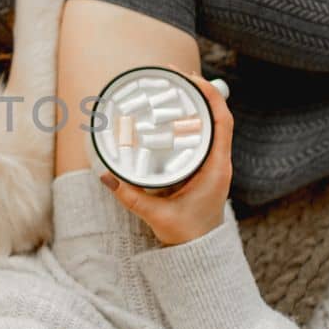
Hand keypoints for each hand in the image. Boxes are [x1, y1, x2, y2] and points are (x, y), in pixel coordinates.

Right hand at [99, 69, 232, 245]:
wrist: (198, 252)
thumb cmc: (186, 234)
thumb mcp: (156, 215)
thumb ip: (130, 196)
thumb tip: (106, 176)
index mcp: (216, 169)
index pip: (222, 122)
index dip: (210, 96)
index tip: (191, 79)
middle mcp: (219, 162)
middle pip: (217, 116)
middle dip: (199, 91)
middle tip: (175, 76)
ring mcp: (214, 164)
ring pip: (212, 124)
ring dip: (197, 104)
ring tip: (175, 88)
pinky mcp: (205, 167)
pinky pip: (204, 136)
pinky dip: (193, 120)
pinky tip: (176, 114)